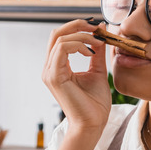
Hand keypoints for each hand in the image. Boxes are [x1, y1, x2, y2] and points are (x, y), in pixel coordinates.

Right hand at [42, 19, 110, 133]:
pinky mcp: (53, 77)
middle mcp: (50, 67)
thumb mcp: (98, 71)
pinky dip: (78, 45)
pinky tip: (91, 52)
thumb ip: (97, 53)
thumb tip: (101, 33)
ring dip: (81, 35)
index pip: (62, 37)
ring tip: (98, 42)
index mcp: (58, 66)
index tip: (98, 27)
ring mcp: (49, 72)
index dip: (78, 27)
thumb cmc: (95, 103)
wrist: (93, 124)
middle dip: (78, 25)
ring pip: (59, 39)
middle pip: (57, 33)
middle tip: (97, 27)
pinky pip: (61, 49)